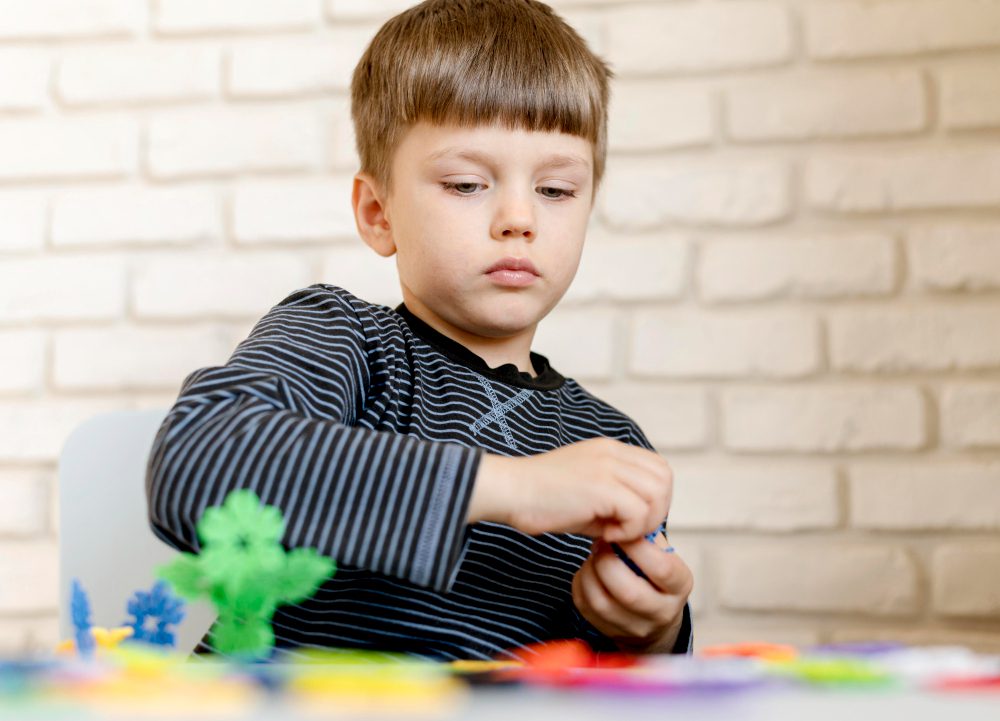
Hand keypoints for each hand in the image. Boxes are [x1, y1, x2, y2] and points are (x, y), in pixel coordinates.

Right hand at [468, 437, 672, 542]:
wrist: (509, 492)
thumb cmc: (539, 500)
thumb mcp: (586, 495)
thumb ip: (615, 503)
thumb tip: (640, 528)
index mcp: (609, 450)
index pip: (657, 467)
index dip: (654, 497)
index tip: (631, 520)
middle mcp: (612, 452)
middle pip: (664, 477)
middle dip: (655, 510)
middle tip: (628, 530)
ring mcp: (608, 465)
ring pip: (657, 493)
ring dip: (643, 521)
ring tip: (614, 532)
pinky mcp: (601, 485)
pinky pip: (638, 512)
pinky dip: (627, 531)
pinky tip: (603, 535)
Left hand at [572, 533, 692, 653]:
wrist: (655, 617)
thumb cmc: (656, 573)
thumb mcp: (663, 552)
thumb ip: (648, 535)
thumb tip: (625, 514)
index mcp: (680, 586)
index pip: (662, 569)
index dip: (637, 547)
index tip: (621, 532)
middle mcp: (661, 613)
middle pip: (629, 592)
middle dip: (607, 562)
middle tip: (601, 543)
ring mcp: (635, 627)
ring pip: (602, 602)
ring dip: (590, 573)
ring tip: (593, 556)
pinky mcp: (609, 632)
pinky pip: (585, 607)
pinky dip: (581, 583)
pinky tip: (588, 572)